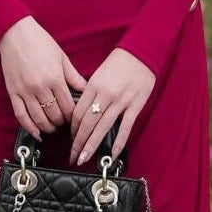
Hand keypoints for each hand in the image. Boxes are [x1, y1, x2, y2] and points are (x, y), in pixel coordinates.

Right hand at [0, 16, 87, 139]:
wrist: (16, 33)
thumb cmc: (40, 42)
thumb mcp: (62, 57)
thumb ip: (73, 76)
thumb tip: (86, 89)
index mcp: (55, 78)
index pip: (68, 107)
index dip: (73, 116)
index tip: (75, 118)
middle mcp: (40, 87)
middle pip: (55, 115)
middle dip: (62, 123)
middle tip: (65, 123)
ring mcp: (25, 91)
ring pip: (39, 119)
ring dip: (48, 127)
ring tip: (53, 127)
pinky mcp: (13, 93)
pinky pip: (21, 116)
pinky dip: (29, 128)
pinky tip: (36, 133)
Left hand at [69, 48, 154, 166]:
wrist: (140, 53)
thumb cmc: (118, 63)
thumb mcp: (98, 74)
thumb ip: (90, 93)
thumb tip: (81, 114)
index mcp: (93, 85)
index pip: (78, 113)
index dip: (72, 129)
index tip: (70, 139)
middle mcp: (105, 94)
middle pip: (87, 124)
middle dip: (78, 143)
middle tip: (73, 156)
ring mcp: (121, 101)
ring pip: (102, 128)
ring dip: (91, 146)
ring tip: (84, 158)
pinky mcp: (135, 106)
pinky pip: (125, 128)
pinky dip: (118, 143)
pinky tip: (111, 154)